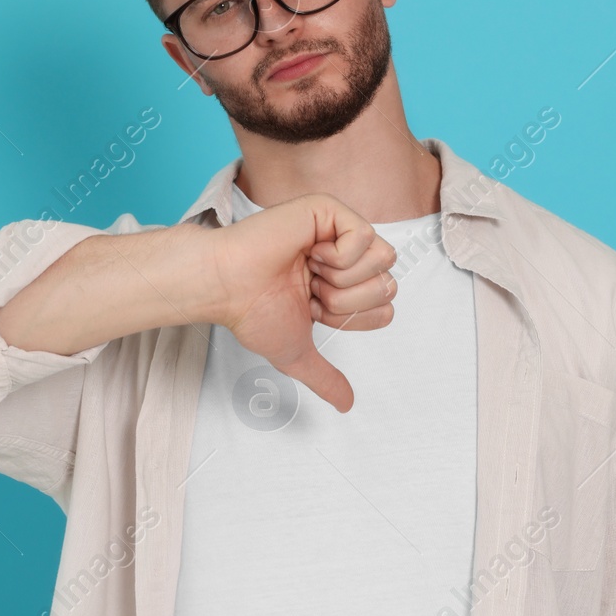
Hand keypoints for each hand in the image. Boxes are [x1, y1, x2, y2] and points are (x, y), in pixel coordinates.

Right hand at [204, 192, 397, 411]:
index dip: (352, 318)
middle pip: (388, 284)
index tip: (314, 310)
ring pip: (383, 260)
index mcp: (341, 284)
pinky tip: (309, 252)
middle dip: (346, 299)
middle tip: (310, 289)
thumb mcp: (297, 354)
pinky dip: (337, 255)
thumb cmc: (252, 312)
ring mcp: (339, 231)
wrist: (227, 287)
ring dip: (343, 277)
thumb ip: (325, 378)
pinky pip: (365, 237)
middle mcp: (346, 256)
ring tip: (309, 270)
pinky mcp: (329, 209)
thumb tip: (346, 405)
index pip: (384, 308)